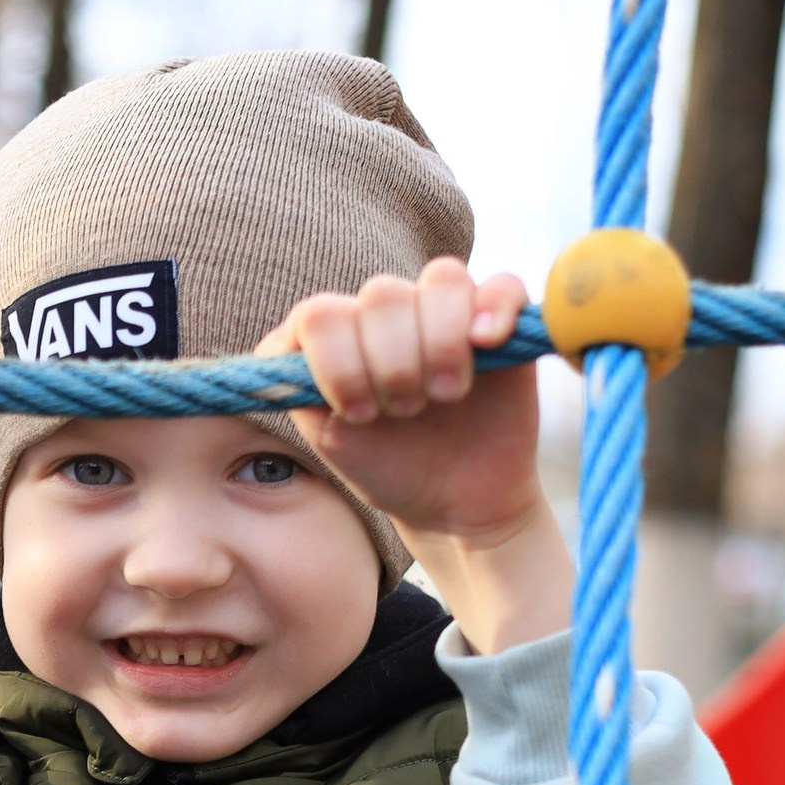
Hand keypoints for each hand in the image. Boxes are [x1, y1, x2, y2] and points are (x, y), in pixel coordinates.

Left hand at [259, 259, 541, 538]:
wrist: (456, 503)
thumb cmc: (389, 469)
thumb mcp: (330, 439)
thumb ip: (302, 391)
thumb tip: (281, 346)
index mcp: (334, 336)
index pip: (320, 315)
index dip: (340, 365)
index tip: (358, 415)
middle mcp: (384, 313)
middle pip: (381, 296)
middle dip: (393, 365)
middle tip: (405, 413)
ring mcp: (441, 310)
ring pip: (442, 280)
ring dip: (440, 344)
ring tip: (444, 395)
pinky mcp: (496, 321)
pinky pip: (503, 286)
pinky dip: (494, 308)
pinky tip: (485, 343)